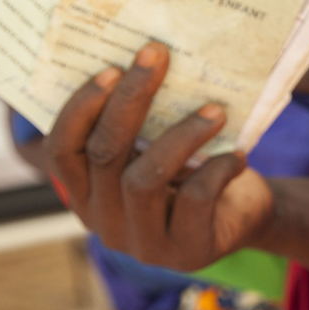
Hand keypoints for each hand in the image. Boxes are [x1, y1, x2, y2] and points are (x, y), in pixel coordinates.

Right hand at [45, 42, 274, 270]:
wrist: (247, 219)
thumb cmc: (196, 172)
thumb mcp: (160, 149)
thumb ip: (140, 125)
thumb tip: (144, 61)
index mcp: (87, 194)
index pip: (62, 150)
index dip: (80, 108)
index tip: (111, 68)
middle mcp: (105, 222)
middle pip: (105, 154)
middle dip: (131, 99)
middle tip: (158, 57)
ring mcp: (144, 244)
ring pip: (145, 178)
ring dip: (183, 136)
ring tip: (215, 111)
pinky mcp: (186, 252)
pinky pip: (193, 200)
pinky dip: (217, 170)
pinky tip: (236, 157)